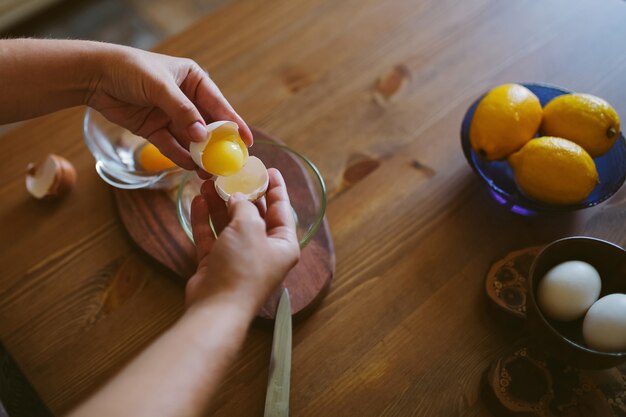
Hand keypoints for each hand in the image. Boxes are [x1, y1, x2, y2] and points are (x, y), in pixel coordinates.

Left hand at [87, 45, 252, 169]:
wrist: (93, 76)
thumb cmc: (130, 69)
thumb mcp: (159, 86)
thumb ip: (181, 110)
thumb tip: (201, 135)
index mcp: (194, 80)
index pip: (218, 105)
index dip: (234, 124)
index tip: (247, 141)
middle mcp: (186, 99)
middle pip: (207, 126)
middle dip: (218, 145)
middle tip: (230, 163)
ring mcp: (171, 116)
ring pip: (191, 140)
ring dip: (200, 156)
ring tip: (211, 172)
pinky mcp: (155, 130)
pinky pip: (172, 146)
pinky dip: (181, 157)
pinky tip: (190, 168)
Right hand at [186, 169, 299, 311]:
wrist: (216, 308)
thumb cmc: (242, 268)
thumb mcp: (249, 227)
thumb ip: (245, 207)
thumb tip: (238, 198)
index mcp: (283, 245)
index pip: (282, 210)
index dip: (276, 188)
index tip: (269, 169)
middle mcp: (263, 251)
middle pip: (254, 216)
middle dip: (242, 193)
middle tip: (233, 173)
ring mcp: (238, 259)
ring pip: (229, 224)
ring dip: (220, 204)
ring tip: (208, 182)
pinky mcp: (216, 265)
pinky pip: (211, 237)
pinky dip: (205, 220)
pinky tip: (198, 201)